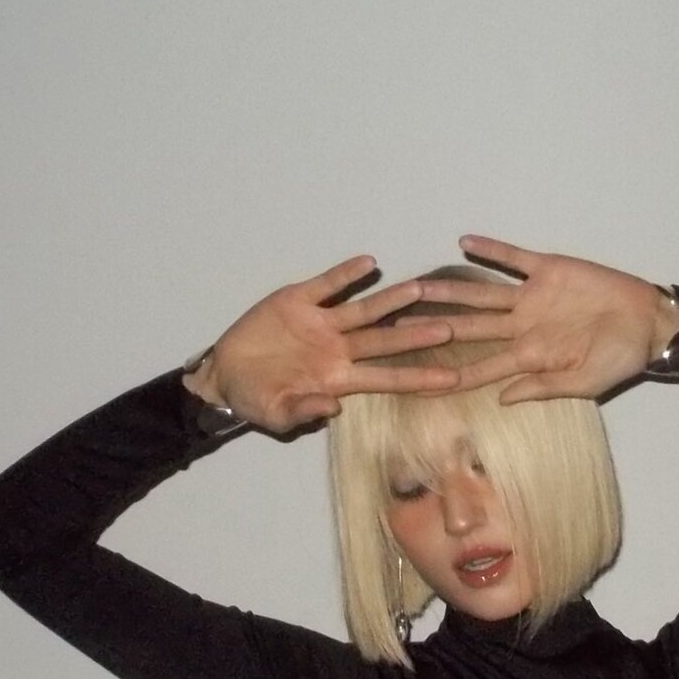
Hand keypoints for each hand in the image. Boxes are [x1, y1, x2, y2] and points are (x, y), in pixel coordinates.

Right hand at [190, 255, 459, 433]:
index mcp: (338, 380)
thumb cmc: (255, 400)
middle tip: (452, 328)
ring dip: (391, 300)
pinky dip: (345, 274)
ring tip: (419, 287)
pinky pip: (327, 285)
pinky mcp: (299, 301)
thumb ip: (303, 412)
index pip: (388, 379)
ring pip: (364, 309)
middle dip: (417, 335)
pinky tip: (368, 263)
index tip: (453, 379)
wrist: (225, 375)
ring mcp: (321, 324)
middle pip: (385, 341)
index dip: (420, 379)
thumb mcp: (275, 414)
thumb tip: (333, 408)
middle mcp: (338, 349)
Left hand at [406, 235, 678, 402]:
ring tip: (416, 286)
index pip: (480, 370)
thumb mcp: (584, 383)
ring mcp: (532, 297)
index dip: (447, 377)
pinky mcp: (548, 270)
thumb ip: (543, 388)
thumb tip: (502, 399)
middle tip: (394, 331)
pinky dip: (491, 250)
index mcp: (528, 357)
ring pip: (480, 293)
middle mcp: (522, 327)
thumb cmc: (620, 359)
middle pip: (468, 329)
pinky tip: (463, 241)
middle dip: (433, 330)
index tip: (415, 383)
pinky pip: (513, 259)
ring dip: (449, 290)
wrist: (648, 323)